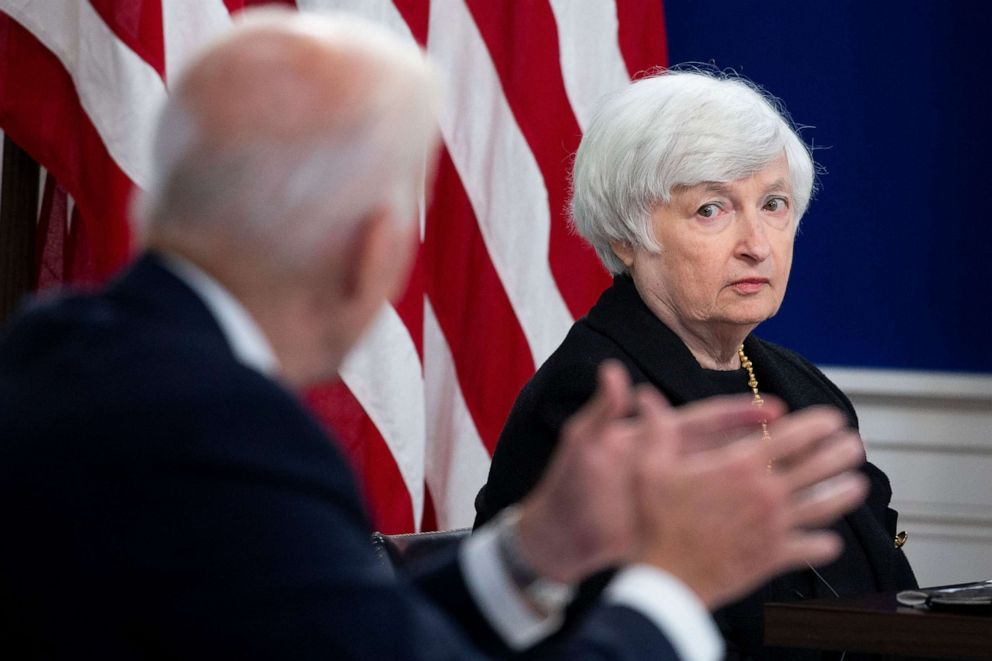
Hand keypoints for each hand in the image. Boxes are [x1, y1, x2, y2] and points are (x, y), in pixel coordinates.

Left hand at [513, 363, 803, 584]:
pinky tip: (791, 528)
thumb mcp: (585, 443)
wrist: (557, 534)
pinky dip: (757, 524)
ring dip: (775, 483)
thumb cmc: (568, 486)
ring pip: (736, 487)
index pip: (706, 421)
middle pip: (732, 451)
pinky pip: (725, 522)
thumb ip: (604, 410)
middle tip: (818, 436)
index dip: (741, 415)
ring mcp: (678, 496)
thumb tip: (613, 371)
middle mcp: (674, 464)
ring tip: (820, 480)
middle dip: (774, 443)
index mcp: (656, 439)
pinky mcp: (678, 525)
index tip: (779, 410)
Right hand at [632, 390, 867, 608]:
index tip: (833, 419)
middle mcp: (766, 493)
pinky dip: (824, 544)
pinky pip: (810, 548)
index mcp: (740, 466)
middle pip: (819, 467)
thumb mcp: (650, 468)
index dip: (819, 423)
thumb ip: (656, 430)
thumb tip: (647, 397)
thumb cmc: (657, 522)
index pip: (793, 436)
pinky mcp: (774, 556)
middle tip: (853, 444)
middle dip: (842, 452)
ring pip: (824, 506)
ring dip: (845, 493)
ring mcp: (774, 526)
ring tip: (858, 484)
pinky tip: (830, 541)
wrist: (668, 577)